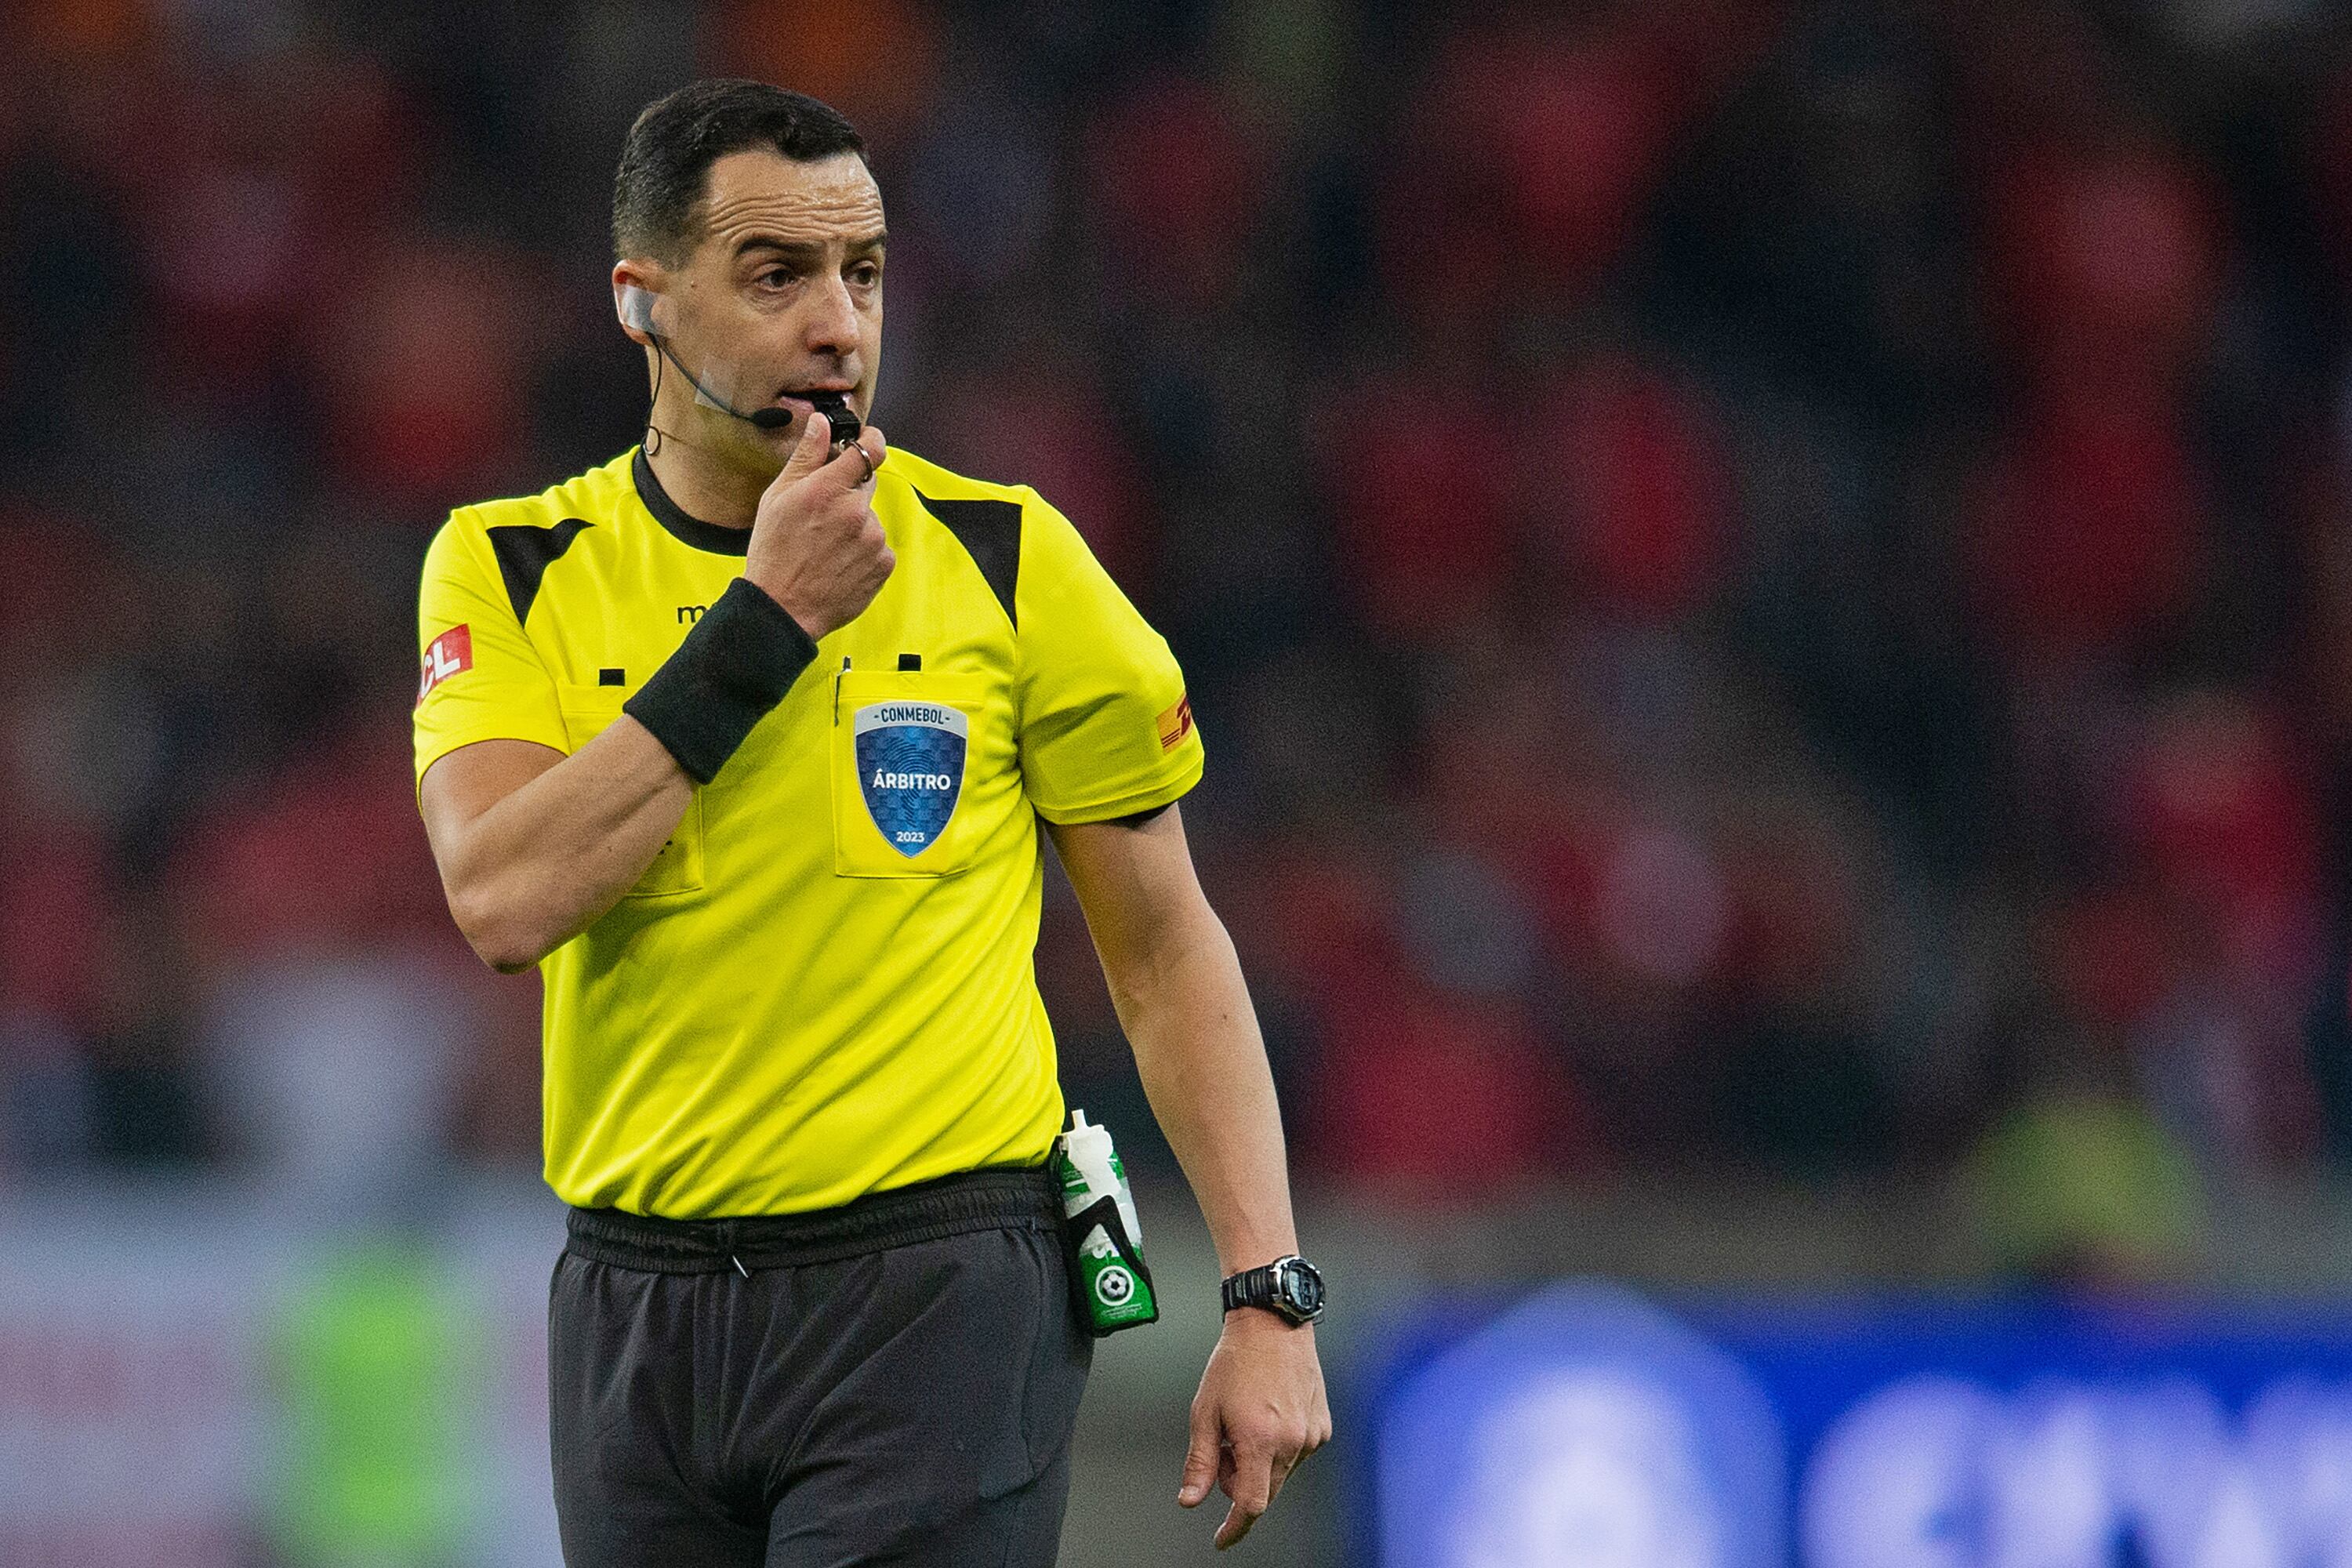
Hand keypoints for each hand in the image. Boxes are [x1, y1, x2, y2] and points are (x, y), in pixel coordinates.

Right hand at [743, 412, 891, 640]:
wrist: (782, 608)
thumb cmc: (773, 552)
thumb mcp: (778, 497)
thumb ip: (806, 456)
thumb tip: (821, 423)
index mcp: (828, 488)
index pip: (870, 449)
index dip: (871, 440)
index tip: (867, 441)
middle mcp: (856, 511)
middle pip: (866, 484)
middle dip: (848, 491)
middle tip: (821, 515)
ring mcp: (873, 538)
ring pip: (869, 518)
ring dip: (854, 525)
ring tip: (825, 546)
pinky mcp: (883, 563)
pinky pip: (878, 546)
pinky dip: (863, 551)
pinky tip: (837, 563)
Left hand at [1179, 1311, 1331, 1549]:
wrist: (1273, 1325)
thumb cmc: (1236, 1362)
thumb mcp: (1205, 1411)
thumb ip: (1200, 1461)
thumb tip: (1190, 1499)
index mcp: (1260, 1440)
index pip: (1251, 1505)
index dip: (1235, 1528)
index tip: (1222, 1539)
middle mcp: (1292, 1442)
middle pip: (1265, 1492)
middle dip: (1239, 1483)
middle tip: (1223, 1446)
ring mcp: (1311, 1435)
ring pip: (1280, 1473)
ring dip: (1259, 1463)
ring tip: (1246, 1423)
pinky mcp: (1322, 1427)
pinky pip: (1296, 1454)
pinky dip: (1278, 1448)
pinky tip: (1268, 1417)